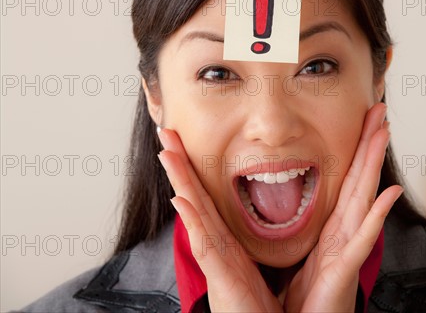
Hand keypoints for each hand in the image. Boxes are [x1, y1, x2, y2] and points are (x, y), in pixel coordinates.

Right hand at [157, 129, 281, 312]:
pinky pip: (206, 247)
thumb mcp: (253, 266)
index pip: (206, 199)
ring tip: (166, 153)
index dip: (193, 170)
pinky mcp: (222, 280)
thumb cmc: (259, 307)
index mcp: (226, 243)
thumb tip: (249, 216)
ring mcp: (216, 262)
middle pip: (194, 198)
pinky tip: (181, 201)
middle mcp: (216, 248)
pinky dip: (192, 223)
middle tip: (165, 132)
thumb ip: (246, 242)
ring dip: (180, 182)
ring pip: (195, 215)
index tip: (181, 141)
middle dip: (178, 166)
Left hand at [284, 103, 402, 311]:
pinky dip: (376, 217)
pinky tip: (388, 195)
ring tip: (384, 135)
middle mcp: (343, 236)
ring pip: (363, 200)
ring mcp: (346, 251)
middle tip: (379, 111)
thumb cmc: (303, 304)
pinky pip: (361, 241)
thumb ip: (301, 230)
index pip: (346, 183)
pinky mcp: (344, 271)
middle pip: (359, 182)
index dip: (355, 153)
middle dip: (369, 146)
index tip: (362, 122)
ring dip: (374, 166)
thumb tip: (300, 204)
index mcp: (330, 231)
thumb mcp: (299, 256)